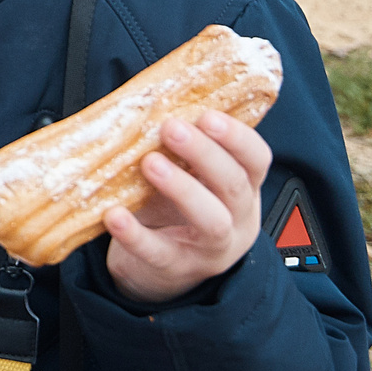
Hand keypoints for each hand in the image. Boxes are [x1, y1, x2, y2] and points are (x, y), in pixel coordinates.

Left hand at [102, 111, 273, 305]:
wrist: (160, 272)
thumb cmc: (175, 212)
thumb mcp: (189, 178)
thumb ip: (180, 148)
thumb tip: (150, 99)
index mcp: (242, 190)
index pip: (256, 160)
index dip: (238, 137)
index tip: (208, 115)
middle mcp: (236, 220)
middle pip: (235, 186)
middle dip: (206, 154)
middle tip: (172, 129)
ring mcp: (210, 250)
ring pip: (211, 221)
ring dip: (182, 189)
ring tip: (150, 163)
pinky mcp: (175, 270)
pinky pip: (159, 253)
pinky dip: (136, 234)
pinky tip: (114, 215)